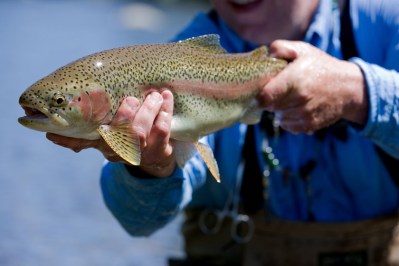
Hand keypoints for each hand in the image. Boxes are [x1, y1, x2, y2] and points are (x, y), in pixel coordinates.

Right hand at [47, 90, 175, 176]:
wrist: (158, 154)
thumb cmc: (130, 133)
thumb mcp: (110, 129)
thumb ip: (91, 124)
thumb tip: (53, 131)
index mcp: (101, 141)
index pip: (80, 140)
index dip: (66, 138)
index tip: (51, 132)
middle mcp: (116, 151)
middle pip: (116, 134)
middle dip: (125, 113)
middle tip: (132, 99)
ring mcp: (138, 153)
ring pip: (138, 133)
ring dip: (148, 110)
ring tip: (155, 95)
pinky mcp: (157, 151)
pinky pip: (161, 131)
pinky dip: (165, 112)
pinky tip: (166, 99)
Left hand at [258, 40, 367, 133]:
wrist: (348, 87)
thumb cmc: (321, 66)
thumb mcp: (302, 50)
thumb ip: (280, 48)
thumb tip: (265, 55)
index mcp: (294, 80)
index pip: (264, 97)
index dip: (260, 94)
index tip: (264, 89)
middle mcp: (299, 99)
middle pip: (270, 107)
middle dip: (272, 100)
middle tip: (281, 91)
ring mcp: (304, 114)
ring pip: (278, 117)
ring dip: (281, 109)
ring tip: (293, 98)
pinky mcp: (308, 125)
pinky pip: (288, 125)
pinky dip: (289, 118)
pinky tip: (298, 107)